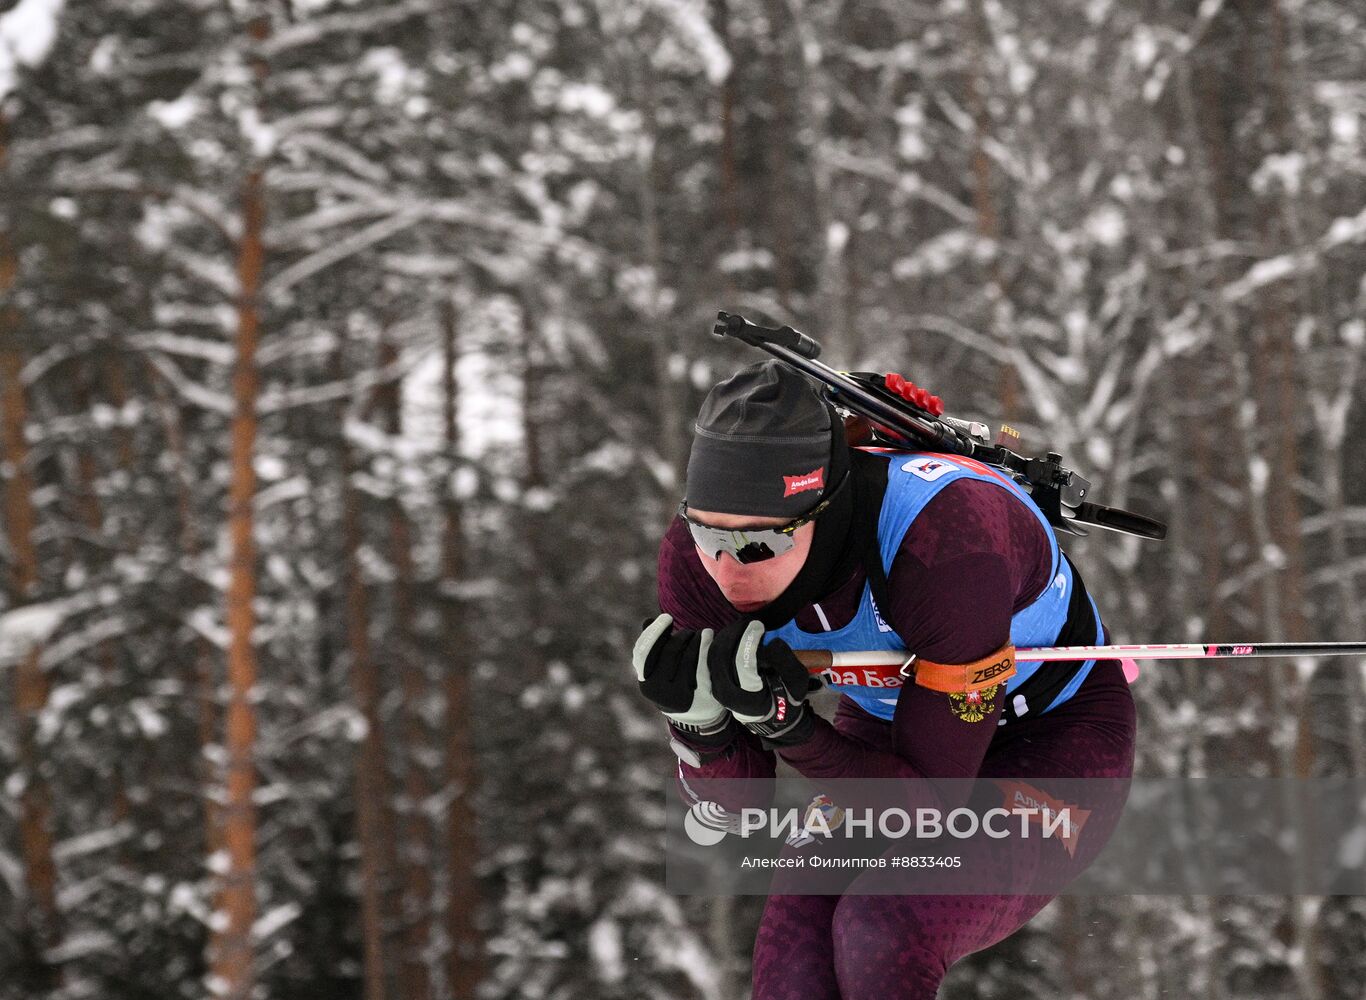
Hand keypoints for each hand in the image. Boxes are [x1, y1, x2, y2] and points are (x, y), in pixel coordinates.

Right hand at [632, 614, 730, 738]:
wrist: (697, 719)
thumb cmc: (676, 685)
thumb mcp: (661, 670)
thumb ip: (654, 647)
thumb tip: (647, 620)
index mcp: (646, 683)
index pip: (645, 652)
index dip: (655, 632)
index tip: (667, 617)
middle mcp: (658, 692)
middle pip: (669, 652)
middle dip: (680, 636)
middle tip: (688, 631)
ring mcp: (679, 696)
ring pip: (687, 657)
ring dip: (694, 639)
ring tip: (701, 633)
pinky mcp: (699, 697)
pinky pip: (702, 665)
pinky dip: (705, 647)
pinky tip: (708, 636)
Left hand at [707, 619, 820, 746]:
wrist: (771, 714)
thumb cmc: (786, 697)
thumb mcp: (796, 682)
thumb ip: (786, 662)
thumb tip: (771, 642)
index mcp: (748, 699)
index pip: (742, 664)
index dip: (749, 641)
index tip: (759, 626)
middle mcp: (726, 694)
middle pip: (722, 656)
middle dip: (736, 633)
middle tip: (750, 622)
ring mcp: (716, 686)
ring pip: (713, 653)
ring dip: (728, 635)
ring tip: (744, 625)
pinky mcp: (714, 678)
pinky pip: (711, 655)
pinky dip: (722, 641)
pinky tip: (736, 632)